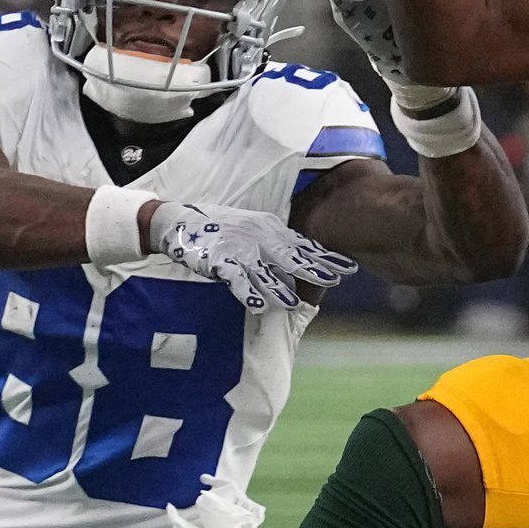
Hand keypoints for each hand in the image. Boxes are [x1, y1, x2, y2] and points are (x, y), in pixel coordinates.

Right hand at [147, 198, 355, 312]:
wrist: (181, 221)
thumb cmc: (221, 228)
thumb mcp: (255, 229)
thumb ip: (277, 244)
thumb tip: (303, 263)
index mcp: (269, 229)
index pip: (302, 244)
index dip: (325, 257)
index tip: (348, 267)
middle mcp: (257, 237)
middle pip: (289, 256)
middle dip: (312, 269)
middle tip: (334, 280)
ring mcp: (238, 249)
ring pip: (263, 271)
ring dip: (279, 288)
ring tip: (294, 304)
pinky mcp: (218, 260)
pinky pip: (235, 279)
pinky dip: (248, 292)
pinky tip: (259, 306)